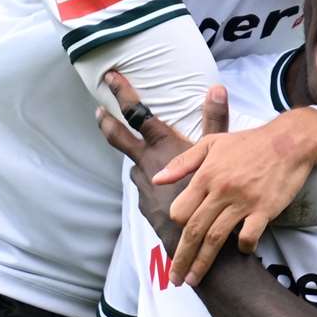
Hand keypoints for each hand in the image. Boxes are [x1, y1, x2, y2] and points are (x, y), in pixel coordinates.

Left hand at [96, 73, 228, 260]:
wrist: (204, 239)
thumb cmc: (214, 192)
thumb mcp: (217, 152)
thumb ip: (214, 120)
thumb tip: (216, 88)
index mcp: (163, 146)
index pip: (136, 112)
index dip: (122, 92)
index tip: (110, 77)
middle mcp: (147, 164)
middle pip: (118, 138)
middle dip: (107, 122)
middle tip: (98, 111)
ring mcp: (143, 188)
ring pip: (136, 168)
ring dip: (142, 163)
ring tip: (155, 165)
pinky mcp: (145, 207)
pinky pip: (147, 191)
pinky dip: (154, 188)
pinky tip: (167, 193)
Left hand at [152, 108, 316, 286]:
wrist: (289, 141)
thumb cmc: (249, 143)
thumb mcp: (211, 144)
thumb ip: (182, 163)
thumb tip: (157, 180)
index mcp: (206, 176)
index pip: (180, 211)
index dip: (176, 227)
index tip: (177, 239)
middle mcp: (221, 191)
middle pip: (194, 231)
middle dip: (182, 258)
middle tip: (175, 279)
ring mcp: (243, 201)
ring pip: (216, 239)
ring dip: (203, 263)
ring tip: (195, 279)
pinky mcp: (265, 209)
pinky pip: (249, 236)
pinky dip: (243, 247)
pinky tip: (241, 252)